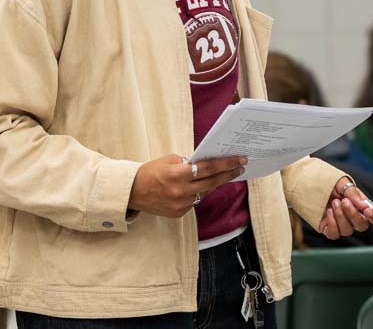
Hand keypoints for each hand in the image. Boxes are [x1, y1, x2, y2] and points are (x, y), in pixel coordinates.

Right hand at [128, 154, 246, 218]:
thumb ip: (188, 163)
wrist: (132, 192)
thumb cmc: (150, 172)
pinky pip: (195, 201)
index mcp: (178, 174)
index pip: (208, 168)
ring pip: (205, 192)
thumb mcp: (169, 160)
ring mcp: (181, 204)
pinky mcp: (179, 213)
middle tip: (240, 167)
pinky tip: (200, 186)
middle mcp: (181, 191)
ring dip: (215, 183)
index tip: (240, 160)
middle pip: (212, 182)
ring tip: (225, 175)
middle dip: (229, 174)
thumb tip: (207, 164)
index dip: (226, 163)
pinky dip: (198, 193)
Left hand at [317, 176, 372, 238]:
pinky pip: (334, 234)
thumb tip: (365, 207)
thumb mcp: (342, 183)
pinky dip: (332, 223)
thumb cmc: (328, 181)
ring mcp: (341, 224)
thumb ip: (353, 194)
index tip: (368, 211)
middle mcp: (353, 217)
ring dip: (341, 216)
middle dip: (353, 214)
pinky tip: (328, 212)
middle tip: (343, 201)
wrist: (309, 183)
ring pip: (347, 231)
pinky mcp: (329, 229)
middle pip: (362, 226)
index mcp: (361, 205)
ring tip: (333, 203)